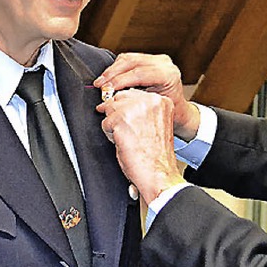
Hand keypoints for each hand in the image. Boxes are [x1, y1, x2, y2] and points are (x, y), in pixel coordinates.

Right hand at [94, 53, 199, 140]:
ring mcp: (158, 59)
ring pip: (128, 58)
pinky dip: (117, 67)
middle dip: (112, 74)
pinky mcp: (151, 59)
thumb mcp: (152, 107)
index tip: (106, 89)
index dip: (119, 80)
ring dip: (112, 70)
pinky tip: (108, 78)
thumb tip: (111, 99)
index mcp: (168, 75)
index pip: (139, 73)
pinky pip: (130, 59)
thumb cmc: (168, 113)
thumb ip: (134, 100)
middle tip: (99, 85)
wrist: (178, 110)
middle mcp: (165, 64)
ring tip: (101, 82)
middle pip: (132, 62)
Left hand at [97, 89, 185, 204]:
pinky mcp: (122, 118)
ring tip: (128, 139)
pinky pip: (105, 123)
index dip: (126, 109)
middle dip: (118, 115)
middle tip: (130, 133)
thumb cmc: (157, 155)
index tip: (132, 123)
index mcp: (161, 100)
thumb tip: (121, 101)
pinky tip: (124, 144)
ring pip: (110, 109)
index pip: (132, 93)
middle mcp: (150, 100)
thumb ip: (142, 109)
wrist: (158, 173)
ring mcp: (136, 108)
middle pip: (119, 98)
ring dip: (114, 125)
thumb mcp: (156, 123)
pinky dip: (110, 135)